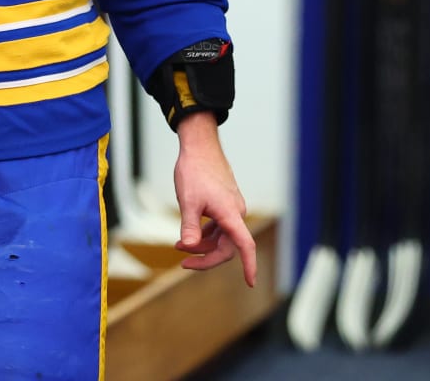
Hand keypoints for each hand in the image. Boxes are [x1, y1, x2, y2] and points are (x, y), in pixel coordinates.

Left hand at [170, 112, 257, 287]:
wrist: (200, 147)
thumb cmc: (194, 171)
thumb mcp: (188, 201)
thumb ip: (190, 227)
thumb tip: (189, 247)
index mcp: (230, 214)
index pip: (245, 245)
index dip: (249, 265)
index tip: (251, 283)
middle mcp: (235, 212)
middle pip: (227, 246)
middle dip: (206, 257)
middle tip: (183, 262)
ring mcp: (231, 207)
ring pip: (222, 237)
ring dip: (203, 245)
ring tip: (179, 246)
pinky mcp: (225, 202)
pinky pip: (220, 226)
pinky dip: (206, 233)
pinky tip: (190, 234)